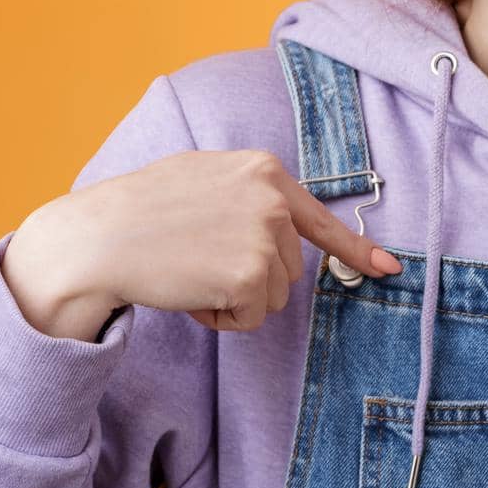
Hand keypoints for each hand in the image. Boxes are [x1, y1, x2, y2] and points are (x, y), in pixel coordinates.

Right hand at [3, 149, 402, 339]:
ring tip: (191, 272)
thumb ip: (247, 196)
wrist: (99, 237)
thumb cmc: (139, 211)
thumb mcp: (203, 180)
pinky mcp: (252, 273)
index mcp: (263, 170)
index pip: (319, 216)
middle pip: (290, 266)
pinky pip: (253, 317)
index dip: (355, 248)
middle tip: (199, 262)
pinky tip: (190, 291)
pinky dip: (223, 317)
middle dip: (250, 278)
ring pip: (274, 295)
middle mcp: (273, 198)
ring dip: (235, 298)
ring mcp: (265, 234)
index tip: (389, 269)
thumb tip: (281, 229)